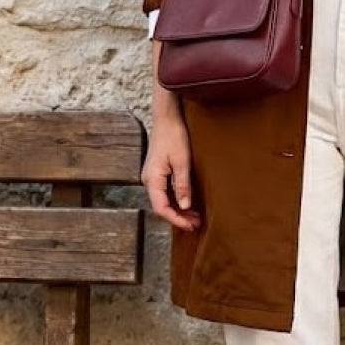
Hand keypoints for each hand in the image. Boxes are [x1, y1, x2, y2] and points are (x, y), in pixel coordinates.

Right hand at [142, 108, 200, 230]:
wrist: (167, 118)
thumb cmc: (174, 136)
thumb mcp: (182, 161)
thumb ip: (182, 185)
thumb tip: (185, 206)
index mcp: (152, 179)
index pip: (161, 207)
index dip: (175, 219)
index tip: (190, 225)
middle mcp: (149, 180)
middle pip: (162, 206)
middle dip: (178, 217)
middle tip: (196, 224)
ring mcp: (152, 177)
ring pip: (164, 200)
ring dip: (178, 210)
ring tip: (195, 217)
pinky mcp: (158, 173)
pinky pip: (165, 193)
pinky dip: (176, 200)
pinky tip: (188, 204)